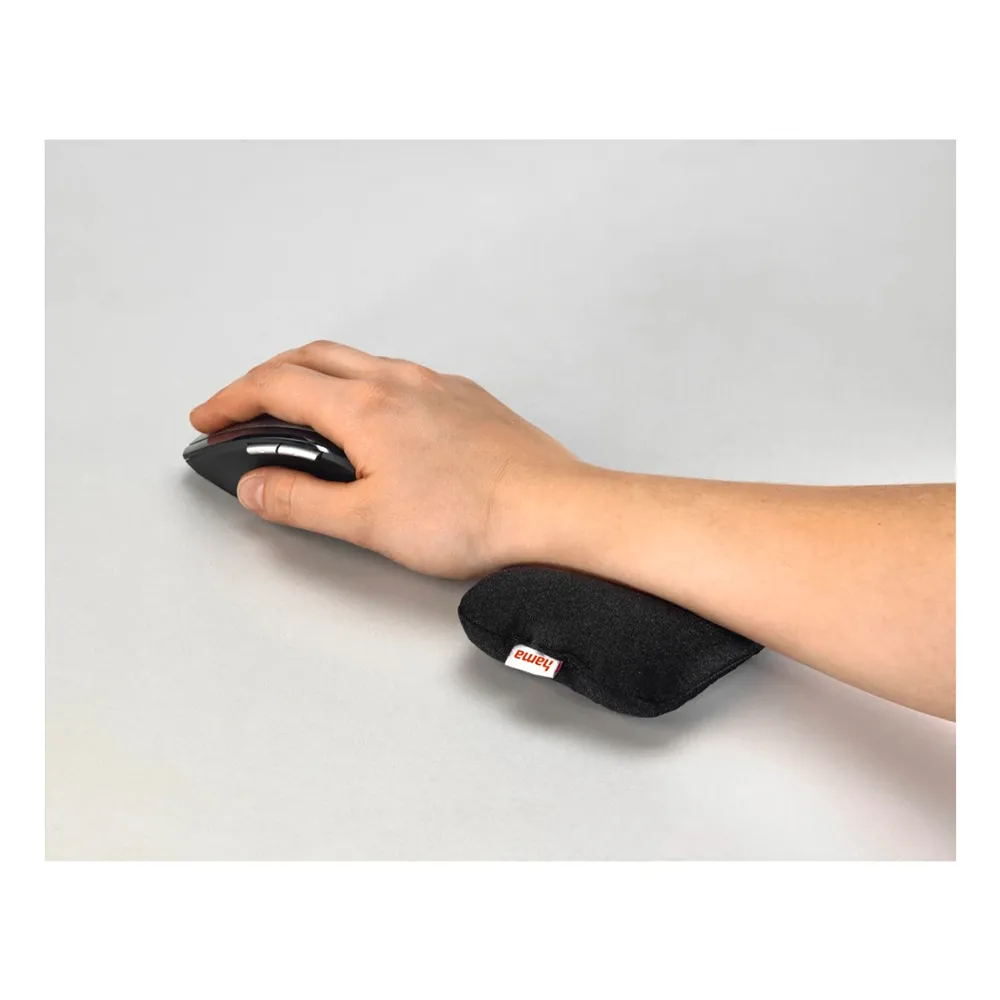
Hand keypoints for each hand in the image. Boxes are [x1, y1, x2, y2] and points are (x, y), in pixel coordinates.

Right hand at [190, 341, 580, 576]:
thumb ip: (301, 501)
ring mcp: (434, 384)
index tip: (209, 421)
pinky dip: (361, 383)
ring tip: (298, 411)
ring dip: (313, 376)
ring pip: (356, 361)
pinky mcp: (465, 397)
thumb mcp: (367, 522)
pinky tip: (371, 416)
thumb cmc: (470, 518)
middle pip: (310, 358)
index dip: (231, 400)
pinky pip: (397, 373)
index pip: (275, 386)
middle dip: (264, 378)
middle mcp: (397, 382)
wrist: (550, 509)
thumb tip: (255, 485)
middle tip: (243, 409)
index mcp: (363, 407)